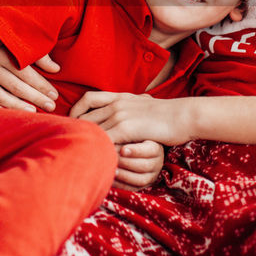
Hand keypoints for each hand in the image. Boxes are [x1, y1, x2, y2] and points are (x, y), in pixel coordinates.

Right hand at [0, 48, 59, 111]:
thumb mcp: (12, 39)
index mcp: (0, 51)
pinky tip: (6, 112)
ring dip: (17, 105)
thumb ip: (36, 53)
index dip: (42, 85)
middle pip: (16, 86)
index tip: (54, 95)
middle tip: (51, 106)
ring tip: (34, 111)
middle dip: (35, 97)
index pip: (26, 73)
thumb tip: (56, 69)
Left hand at [71, 91, 190, 145]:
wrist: (183, 115)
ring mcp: (120, 115)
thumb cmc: (166, 113)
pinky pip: (104, 140)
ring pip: (92, 129)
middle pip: (86, 116)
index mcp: (119, 96)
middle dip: (77, 130)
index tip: (73, 122)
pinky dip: (99, 149)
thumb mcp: (143, 103)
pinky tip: (97, 159)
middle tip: (72, 143)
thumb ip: (129, 106)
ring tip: (81, 155)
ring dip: (86, 142)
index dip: (76, 110)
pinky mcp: (126, 128)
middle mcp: (116, 103)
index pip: (87, 98)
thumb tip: (122, 108)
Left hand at [113, 140, 164, 190]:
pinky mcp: (142, 186)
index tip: (122, 150)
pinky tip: (110, 178)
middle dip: (126, 163)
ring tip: (111, 170)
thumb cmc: (131, 140)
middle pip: (145, 166)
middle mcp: (156, 163)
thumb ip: (122, 136)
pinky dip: (120, 184)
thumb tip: (110, 140)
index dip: (136, 151)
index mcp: (156, 148)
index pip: (150, 150)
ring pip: (140, 180)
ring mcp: (151, 176)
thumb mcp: (130, 135)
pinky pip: (133, 188)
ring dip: (124, 175)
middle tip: (112, 159)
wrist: (133, 152)